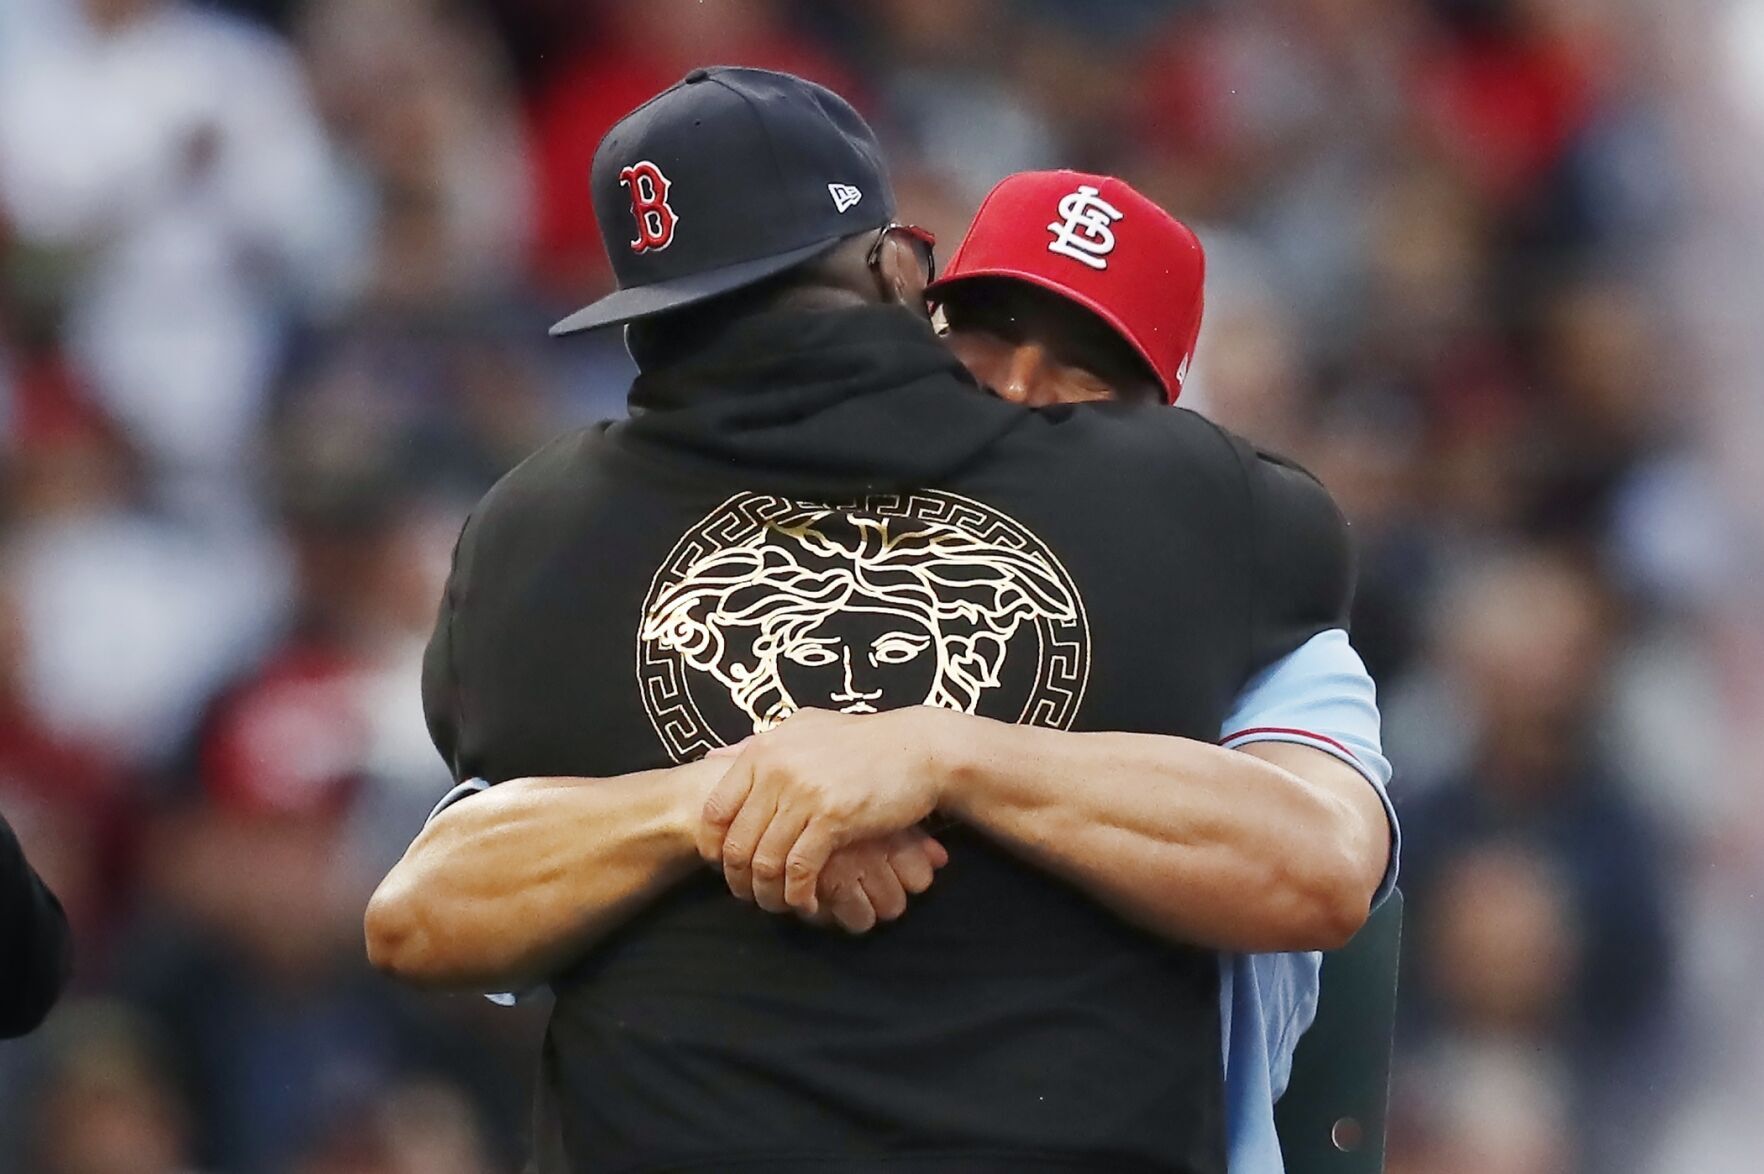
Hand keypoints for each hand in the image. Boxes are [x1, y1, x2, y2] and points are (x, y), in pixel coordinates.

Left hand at [700, 707, 958, 914]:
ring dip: (767, 893)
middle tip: (750, 895)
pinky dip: (798, 893)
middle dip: (738, 879)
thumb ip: (756, 744)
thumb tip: (711, 757)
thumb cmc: (862, 742)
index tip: (724, 866)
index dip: (713, 845)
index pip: (714, 809)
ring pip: (764, 860)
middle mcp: (776, 770)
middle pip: (736, 842)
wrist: (919, 749)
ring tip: (779, 903)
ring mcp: (803, 794)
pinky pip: (799, 868)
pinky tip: (807, 901)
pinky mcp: (832, 818)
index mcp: (764, 750)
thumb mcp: (804, 729)